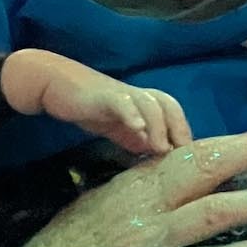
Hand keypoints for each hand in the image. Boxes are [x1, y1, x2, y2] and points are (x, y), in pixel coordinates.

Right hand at [1, 49, 190, 155]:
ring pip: (150, 103)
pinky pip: (122, 102)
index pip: (172, 115)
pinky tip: (137, 129)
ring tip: (161, 148)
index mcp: (143, 105)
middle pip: (169, 104)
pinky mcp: (105, 94)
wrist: (56, 86)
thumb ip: (137, 140)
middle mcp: (138, 97)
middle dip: (179, 126)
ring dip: (159, 126)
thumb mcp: (117, 128)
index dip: (182, 134)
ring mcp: (122, 94)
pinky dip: (132, 114)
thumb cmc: (90, 106)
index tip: (189, 160)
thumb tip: (156, 159)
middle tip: (182, 153)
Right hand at [14, 126, 246, 246]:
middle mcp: (147, 204)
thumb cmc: (73, 232)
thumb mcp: (111, 194)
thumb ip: (152, 182)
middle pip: (208, 169)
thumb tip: (192, 166)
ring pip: (212, 213)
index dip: (240, 143)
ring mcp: (149, 240)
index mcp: (139, 181)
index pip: (197, 153)